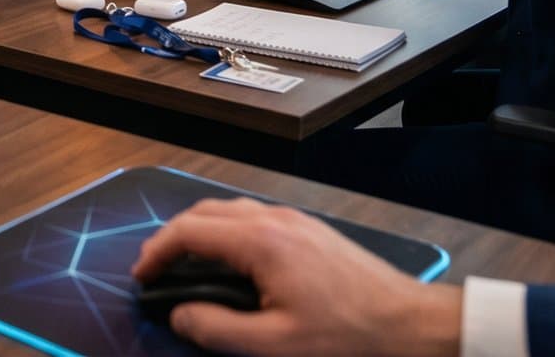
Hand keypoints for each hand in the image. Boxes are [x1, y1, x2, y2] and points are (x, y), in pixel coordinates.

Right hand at [131, 199, 460, 356]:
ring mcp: (296, 221)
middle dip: (173, 238)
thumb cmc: (347, 337)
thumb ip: (217, 329)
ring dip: (201, 233)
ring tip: (187, 267)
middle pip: (206, 212)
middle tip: (157, 271)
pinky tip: (231, 263)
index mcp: (260, 241)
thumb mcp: (274, 345)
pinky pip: (255, 219)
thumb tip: (180, 315)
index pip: (189, 231)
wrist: (412, 325)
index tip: (141, 278)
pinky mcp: (311, 231)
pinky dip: (227, 233)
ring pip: (231, 212)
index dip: (157, 252)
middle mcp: (275, 219)